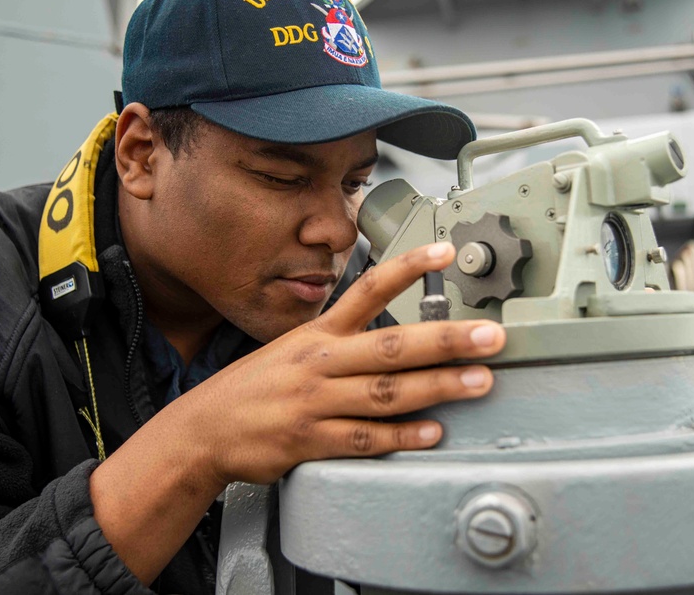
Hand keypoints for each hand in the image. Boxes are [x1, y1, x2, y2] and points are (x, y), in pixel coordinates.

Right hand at [90, 241, 503, 583]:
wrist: (203, 430)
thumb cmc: (255, 388)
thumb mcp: (292, 348)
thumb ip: (343, 340)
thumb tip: (396, 333)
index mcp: (317, 334)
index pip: (366, 290)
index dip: (406, 269)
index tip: (443, 251)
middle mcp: (319, 362)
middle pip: (390, 345)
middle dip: (445, 338)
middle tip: (490, 335)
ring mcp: (314, 402)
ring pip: (385, 392)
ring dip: (437, 387)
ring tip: (479, 381)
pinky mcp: (309, 441)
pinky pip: (363, 439)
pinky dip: (401, 436)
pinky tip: (432, 432)